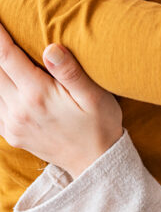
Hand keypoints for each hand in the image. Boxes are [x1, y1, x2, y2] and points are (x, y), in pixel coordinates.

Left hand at [0, 23, 122, 177]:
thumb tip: (50, 48)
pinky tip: (3, 76)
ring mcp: (12, 124)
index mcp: (37, 95)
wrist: (95, 163)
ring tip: (0, 48)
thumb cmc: (99, 123)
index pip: (7, 57)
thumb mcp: (93, 96)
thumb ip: (70, 71)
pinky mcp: (12, 133)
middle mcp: (19, 110)